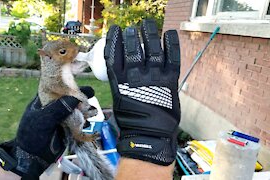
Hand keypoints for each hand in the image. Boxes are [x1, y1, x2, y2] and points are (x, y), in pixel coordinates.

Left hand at [0, 86, 94, 178]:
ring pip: (78, 109)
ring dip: (86, 111)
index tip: (83, 88)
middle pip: (73, 97)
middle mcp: (56, 105)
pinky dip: (85, 122)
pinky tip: (88, 125)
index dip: (71, 86)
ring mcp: (63, 116)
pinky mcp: (69, 126)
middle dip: (82, 99)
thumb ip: (58, 108)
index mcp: (45, 98)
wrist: (33, 157)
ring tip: (90, 114)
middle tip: (89, 100)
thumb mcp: (42, 120)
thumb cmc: (32, 136)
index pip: (60, 87)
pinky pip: (80, 121)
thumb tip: (75, 98)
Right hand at [104, 19, 180, 165]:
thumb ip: (120, 82)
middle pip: (133, 49)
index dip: (115, 40)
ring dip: (149, 34)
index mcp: (120, 82)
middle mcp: (136, 77)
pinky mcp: (170, 81)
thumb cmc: (132, 120)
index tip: (116, 30)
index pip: (115, 55)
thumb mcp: (119, 99)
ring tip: (147, 24)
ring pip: (152, 50)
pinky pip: (172, 58)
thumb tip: (123, 68)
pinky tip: (169, 33)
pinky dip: (171, 44)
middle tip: (132, 28)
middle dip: (132, 36)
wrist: (149, 135)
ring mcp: (154, 78)